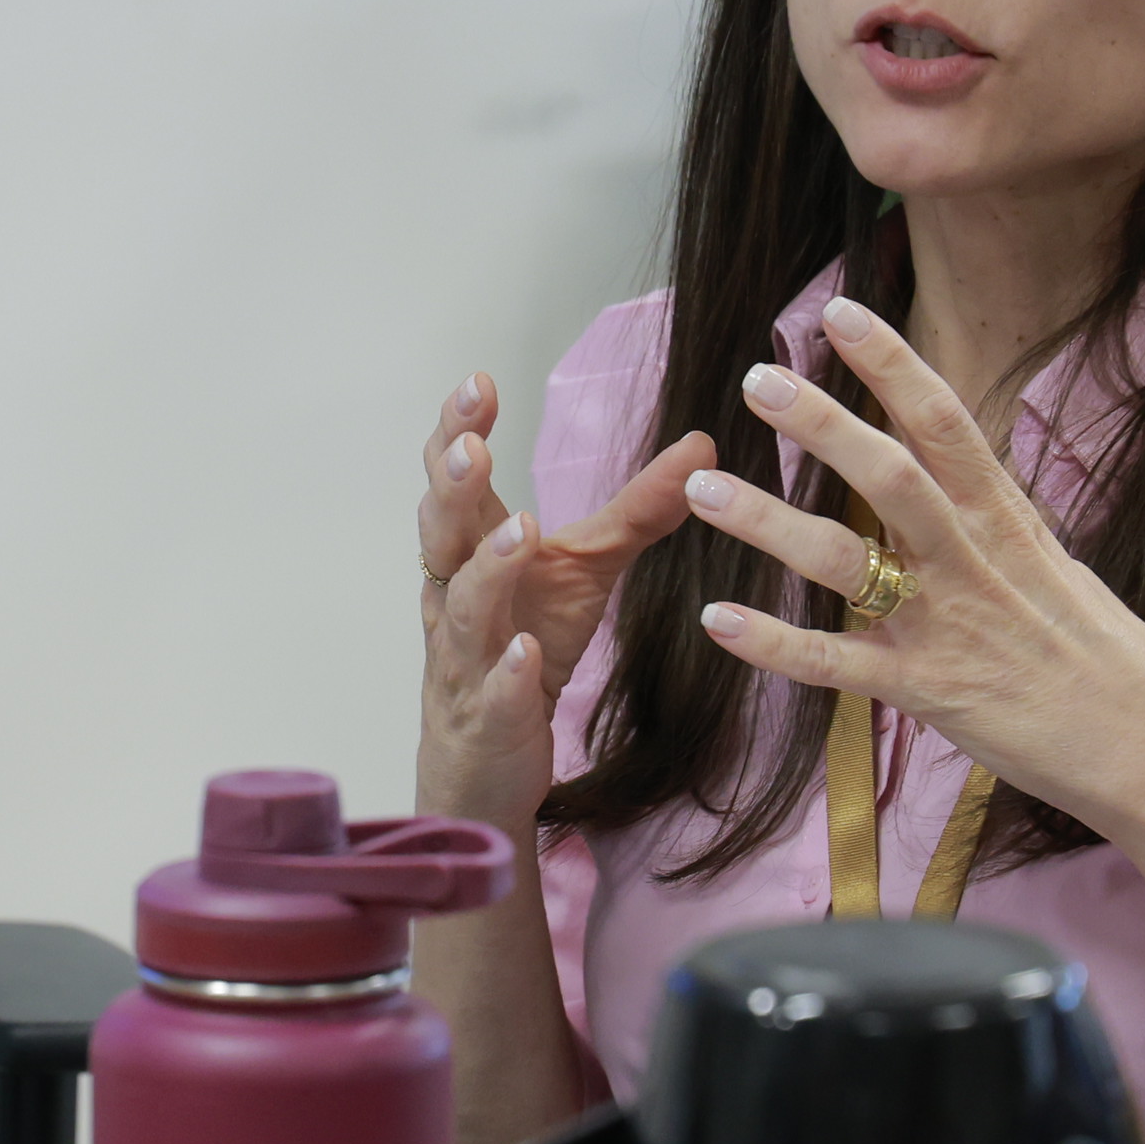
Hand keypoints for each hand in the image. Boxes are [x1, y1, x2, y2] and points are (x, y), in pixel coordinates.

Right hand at [416, 373, 715, 827]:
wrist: (487, 761)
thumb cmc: (524, 647)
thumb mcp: (584, 571)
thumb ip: (636, 511)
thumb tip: (703, 443)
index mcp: (474, 552)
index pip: (456, 482)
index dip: (458, 433)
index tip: (479, 382)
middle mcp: (458, 596)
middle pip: (441, 534)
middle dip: (452, 488)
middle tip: (471, 447)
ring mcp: (467, 659)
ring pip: (463, 609)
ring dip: (487, 568)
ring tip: (520, 528)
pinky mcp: (487, 718)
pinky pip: (493, 692)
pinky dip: (506, 672)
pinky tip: (525, 653)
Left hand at [679, 295, 1144, 829]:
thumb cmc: (1107, 660)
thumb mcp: (1055, 567)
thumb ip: (996, 521)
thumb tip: (959, 475)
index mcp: (1007, 520)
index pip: (945, 420)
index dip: (892, 363)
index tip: (839, 314)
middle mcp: (972, 559)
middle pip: (889, 472)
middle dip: (821, 423)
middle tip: (756, 380)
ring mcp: (946, 624)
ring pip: (845, 559)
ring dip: (769, 522)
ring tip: (702, 491)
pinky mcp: (928, 690)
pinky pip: (836, 663)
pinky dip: (774, 643)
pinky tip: (717, 622)